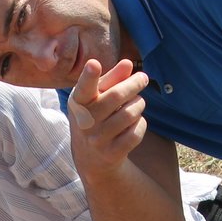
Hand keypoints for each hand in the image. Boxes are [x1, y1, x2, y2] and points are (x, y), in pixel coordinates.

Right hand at [67, 58, 149, 176]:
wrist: (91, 157)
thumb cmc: (97, 116)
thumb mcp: (98, 96)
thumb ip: (112, 78)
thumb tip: (128, 64)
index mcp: (78, 103)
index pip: (84, 89)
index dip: (89, 77)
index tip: (94, 63)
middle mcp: (85, 122)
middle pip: (116, 96)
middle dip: (134, 84)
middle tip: (143, 78)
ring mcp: (97, 139)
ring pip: (130, 114)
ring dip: (139, 104)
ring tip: (137, 103)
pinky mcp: (112, 153)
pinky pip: (136, 133)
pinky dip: (140, 124)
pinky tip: (135, 123)